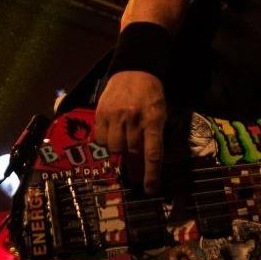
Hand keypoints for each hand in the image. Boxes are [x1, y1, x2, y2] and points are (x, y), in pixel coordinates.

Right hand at [93, 70, 166, 190]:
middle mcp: (134, 119)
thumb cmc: (151, 95)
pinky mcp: (101, 113)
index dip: (151, 174)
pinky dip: (105, 140)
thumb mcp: (160, 113)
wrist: (135, 70)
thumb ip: (154, 136)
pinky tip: (111, 132)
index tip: (151, 190)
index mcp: (154, 120)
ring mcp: (116, 116)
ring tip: (123, 138)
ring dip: (119, 149)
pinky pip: (100, 138)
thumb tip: (147, 163)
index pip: (152, 153)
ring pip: (114, 147)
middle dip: (134, 161)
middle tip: (134, 163)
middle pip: (132, 151)